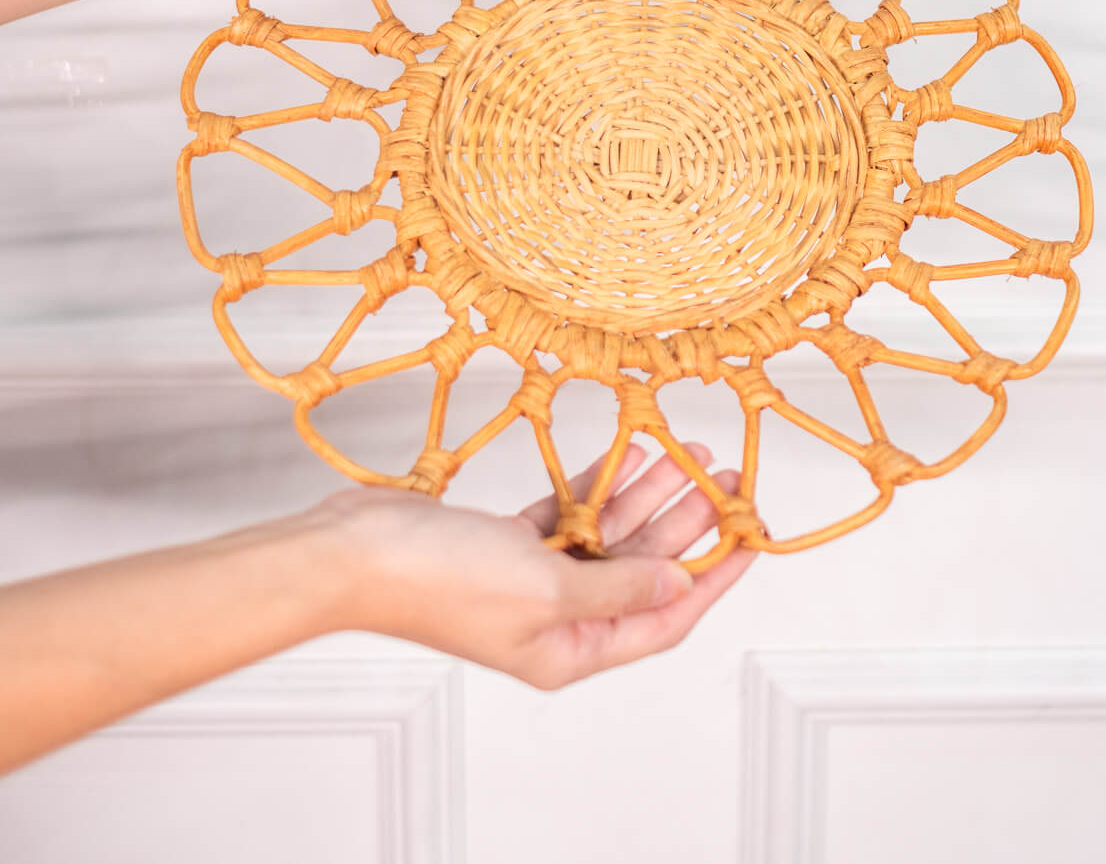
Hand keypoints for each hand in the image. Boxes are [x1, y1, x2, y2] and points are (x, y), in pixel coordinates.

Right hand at [312, 441, 755, 689]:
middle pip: (641, 567)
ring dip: (646, 495)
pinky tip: (627, 456)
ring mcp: (531, 578)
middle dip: (685, 523)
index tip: (750, 539)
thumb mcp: (546, 590)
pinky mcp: (507, 542)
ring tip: (686, 456)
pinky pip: (568, 512)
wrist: (356, 550)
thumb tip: (678, 583)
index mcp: (569, 649)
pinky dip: (596, 485)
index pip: (663, 617)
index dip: (712, 579)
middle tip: (724, 480)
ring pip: (608, 533)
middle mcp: (555, 618)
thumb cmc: (437, 581)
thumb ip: (619, 587)